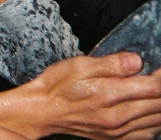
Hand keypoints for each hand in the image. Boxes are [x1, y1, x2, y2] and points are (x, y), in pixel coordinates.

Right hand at [9, 52, 160, 138]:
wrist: (43, 110)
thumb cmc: (57, 85)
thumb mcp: (80, 65)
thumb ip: (110, 63)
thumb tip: (136, 61)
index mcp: (110, 95)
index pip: (153, 87)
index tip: (160, 66)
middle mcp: (118, 116)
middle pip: (159, 105)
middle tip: (159, 75)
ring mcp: (118, 130)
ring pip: (156, 121)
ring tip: (156, 92)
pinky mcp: (115, 138)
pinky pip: (146, 135)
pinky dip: (155, 124)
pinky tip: (151, 112)